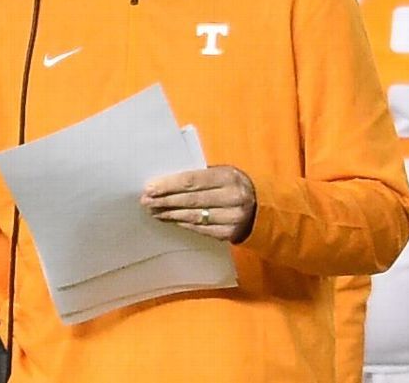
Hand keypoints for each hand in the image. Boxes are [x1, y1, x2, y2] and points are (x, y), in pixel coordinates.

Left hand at [140, 165, 256, 242]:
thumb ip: (200, 176)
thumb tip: (166, 182)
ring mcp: (232, 218)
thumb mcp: (224, 173)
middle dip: (165, 200)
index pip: (192, 180)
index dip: (169, 185)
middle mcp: (232, 197)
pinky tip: (170, 220)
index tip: (150, 187)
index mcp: (229, 176)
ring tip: (154, 211)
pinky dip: (182, 224)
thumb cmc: (234, 185)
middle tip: (146, 201)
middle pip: (190, 200)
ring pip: (193, 216)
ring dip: (170, 214)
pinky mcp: (229, 234)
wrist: (262, 208)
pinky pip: (200, 229)